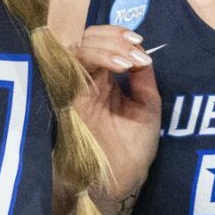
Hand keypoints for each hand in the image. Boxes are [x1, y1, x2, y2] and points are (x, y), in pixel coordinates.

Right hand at [72, 25, 160, 207]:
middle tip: (135, 49)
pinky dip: (96, 58)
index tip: (140, 44)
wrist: (121, 179)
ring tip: (130, 61)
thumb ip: (143, 78)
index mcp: (103, 81)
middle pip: (86, 40)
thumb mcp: (147, 106)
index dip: (117, 36)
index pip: (100, 44)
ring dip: (106, 47)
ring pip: (77, 48)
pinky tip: (119, 66)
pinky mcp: (66, 96)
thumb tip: (141, 51)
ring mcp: (74, 88)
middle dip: (111, 37)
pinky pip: (72, 66)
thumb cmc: (134, 148)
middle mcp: (85, 81)